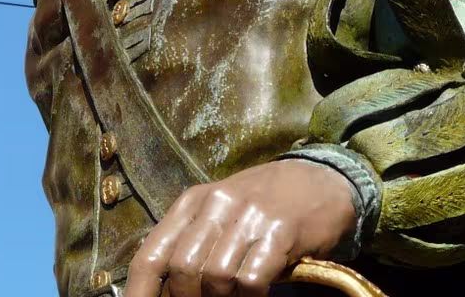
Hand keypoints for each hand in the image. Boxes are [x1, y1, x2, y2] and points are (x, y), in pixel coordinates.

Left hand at [126, 158, 358, 296]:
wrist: (325, 179)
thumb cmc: (268, 202)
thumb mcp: (222, 211)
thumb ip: (194, 242)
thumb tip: (168, 290)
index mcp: (195, 201)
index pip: (152, 255)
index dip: (140, 294)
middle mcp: (218, 204)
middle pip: (183, 270)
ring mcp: (250, 216)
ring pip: (216, 277)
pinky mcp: (281, 232)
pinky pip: (251, 280)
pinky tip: (258, 295)